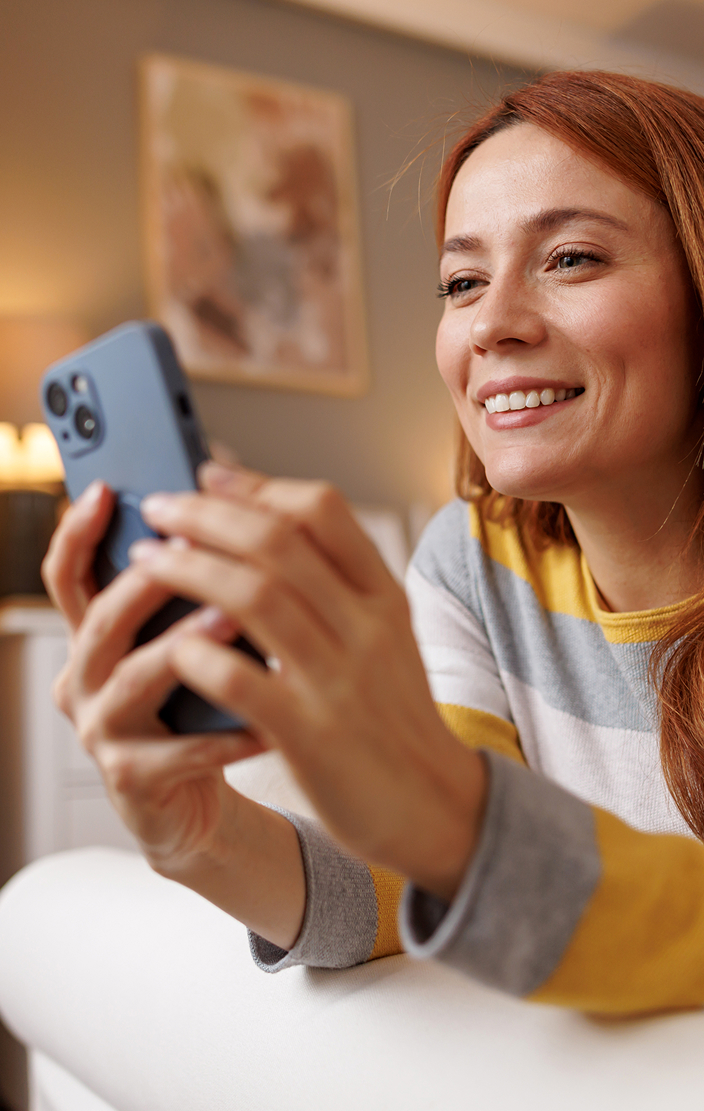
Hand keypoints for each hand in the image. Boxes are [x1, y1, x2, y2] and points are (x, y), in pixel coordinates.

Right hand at [41, 482, 264, 867]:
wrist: (198, 802)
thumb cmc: (198, 708)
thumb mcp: (188, 642)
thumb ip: (190, 590)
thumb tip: (222, 511)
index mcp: (95, 637)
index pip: (69, 575)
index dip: (79, 532)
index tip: (109, 491)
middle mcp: (85, 679)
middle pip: (102, 619)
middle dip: (148, 581)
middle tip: (195, 548)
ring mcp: (102, 730)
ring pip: (134, 678)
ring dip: (185, 644)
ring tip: (234, 618)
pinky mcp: (131, 779)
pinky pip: (182, 752)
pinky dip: (227, 733)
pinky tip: (267, 716)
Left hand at [132, 463, 486, 900]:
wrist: (434, 805)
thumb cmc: (393, 715)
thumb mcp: (386, 635)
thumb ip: (337, 585)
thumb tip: (265, 526)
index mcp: (384, 595)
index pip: (322, 509)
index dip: (256, 485)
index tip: (207, 476)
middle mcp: (365, 627)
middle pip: (276, 542)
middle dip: (204, 515)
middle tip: (157, 507)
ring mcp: (339, 681)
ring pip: (254, 597)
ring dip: (188, 568)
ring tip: (146, 559)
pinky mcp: (310, 736)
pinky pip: (241, 680)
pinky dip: (199, 653)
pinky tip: (172, 645)